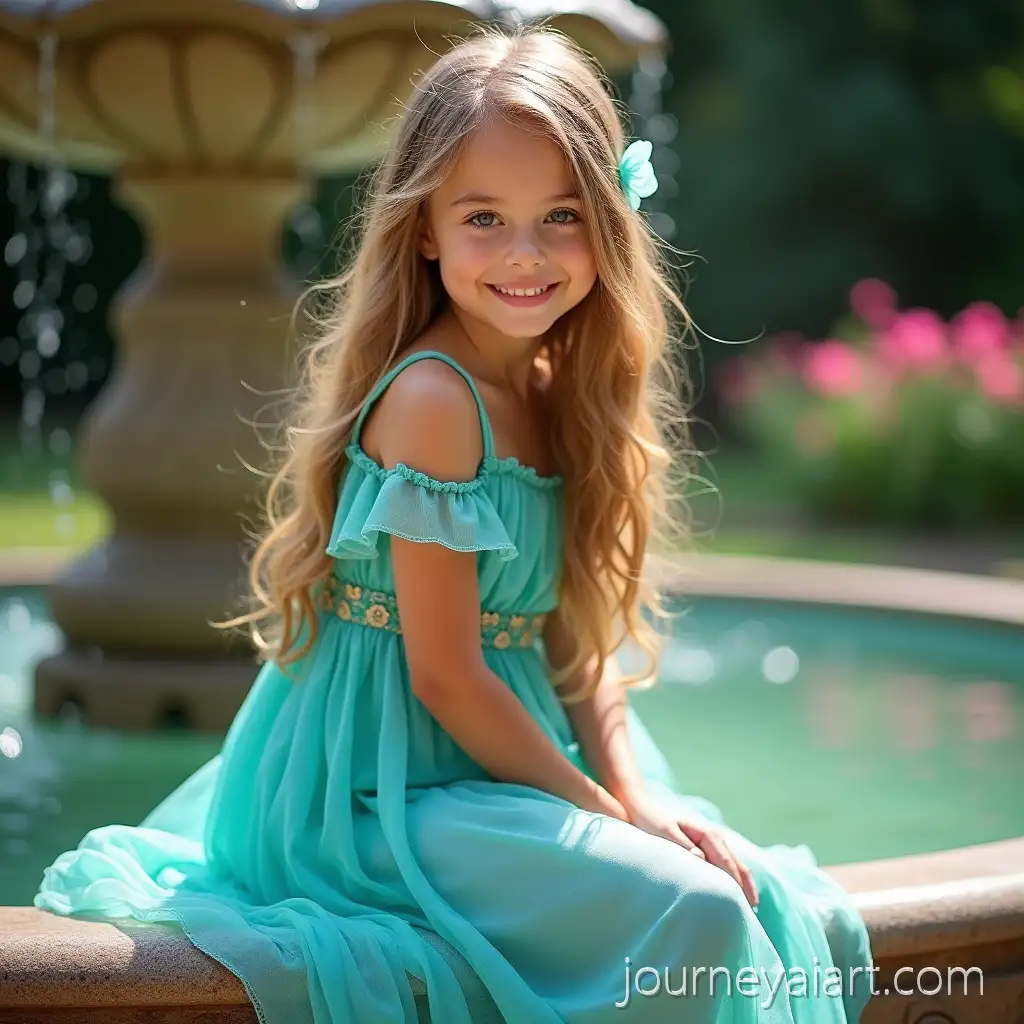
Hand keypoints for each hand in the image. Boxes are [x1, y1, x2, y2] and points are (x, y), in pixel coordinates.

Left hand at [625, 794, 758, 907]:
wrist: (644, 808)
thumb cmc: (652, 822)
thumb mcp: (665, 832)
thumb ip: (682, 845)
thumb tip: (701, 858)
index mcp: (707, 833)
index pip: (726, 862)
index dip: (735, 883)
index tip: (742, 904)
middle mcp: (716, 836)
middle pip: (737, 865)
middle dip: (745, 888)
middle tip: (750, 915)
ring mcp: (714, 842)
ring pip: (736, 866)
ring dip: (744, 885)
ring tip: (749, 910)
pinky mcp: (709, 848)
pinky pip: (728, 866)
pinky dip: (736, 880)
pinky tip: (737, 896)